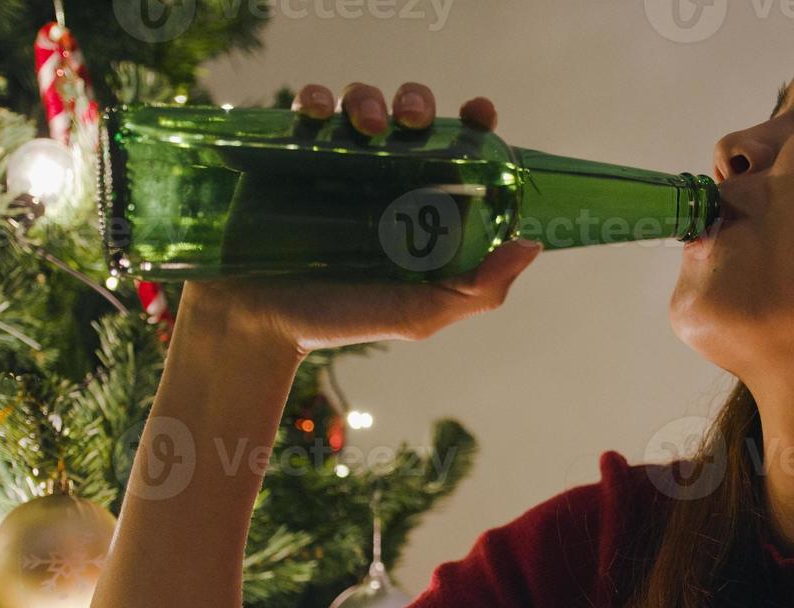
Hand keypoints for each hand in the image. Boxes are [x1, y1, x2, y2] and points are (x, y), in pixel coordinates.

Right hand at [177, 82, 542, 356]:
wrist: (262, 324)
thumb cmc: (345, 318)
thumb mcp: (421, 313)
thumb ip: (478, 289)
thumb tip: (531, 245)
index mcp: (422, 202)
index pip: (458, 148)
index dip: (475, 124)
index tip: (480, 113)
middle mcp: (383, 174)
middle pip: (411, 112)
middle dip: (416, 102)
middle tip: (412, 122)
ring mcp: (336, 159)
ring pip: (362, 100)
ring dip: (369, 97)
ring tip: (368, 127)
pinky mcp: (289, 152)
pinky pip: (308, 107)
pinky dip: (318, 98)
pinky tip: (320, 115)